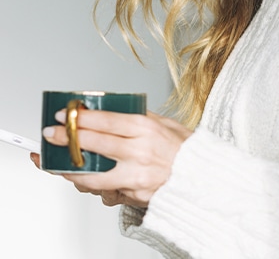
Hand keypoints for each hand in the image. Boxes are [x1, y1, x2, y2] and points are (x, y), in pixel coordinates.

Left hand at [32, 110, 191, 207]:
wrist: (202, 179)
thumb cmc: (186, 151)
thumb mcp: (166, 123)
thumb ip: (140, 116)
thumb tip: (114, 108)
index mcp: (146, 128)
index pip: (105, 121)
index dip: (80, 118)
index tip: (64, 115)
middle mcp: (139, 151)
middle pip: (95, 144)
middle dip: (67, 138)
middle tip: (52, 134)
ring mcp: (136, 175)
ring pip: (93, 173)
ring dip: (71, 167)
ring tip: (58, 161)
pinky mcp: (134, 194)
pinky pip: (105, 190)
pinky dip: (91, 184)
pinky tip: (80, 178)